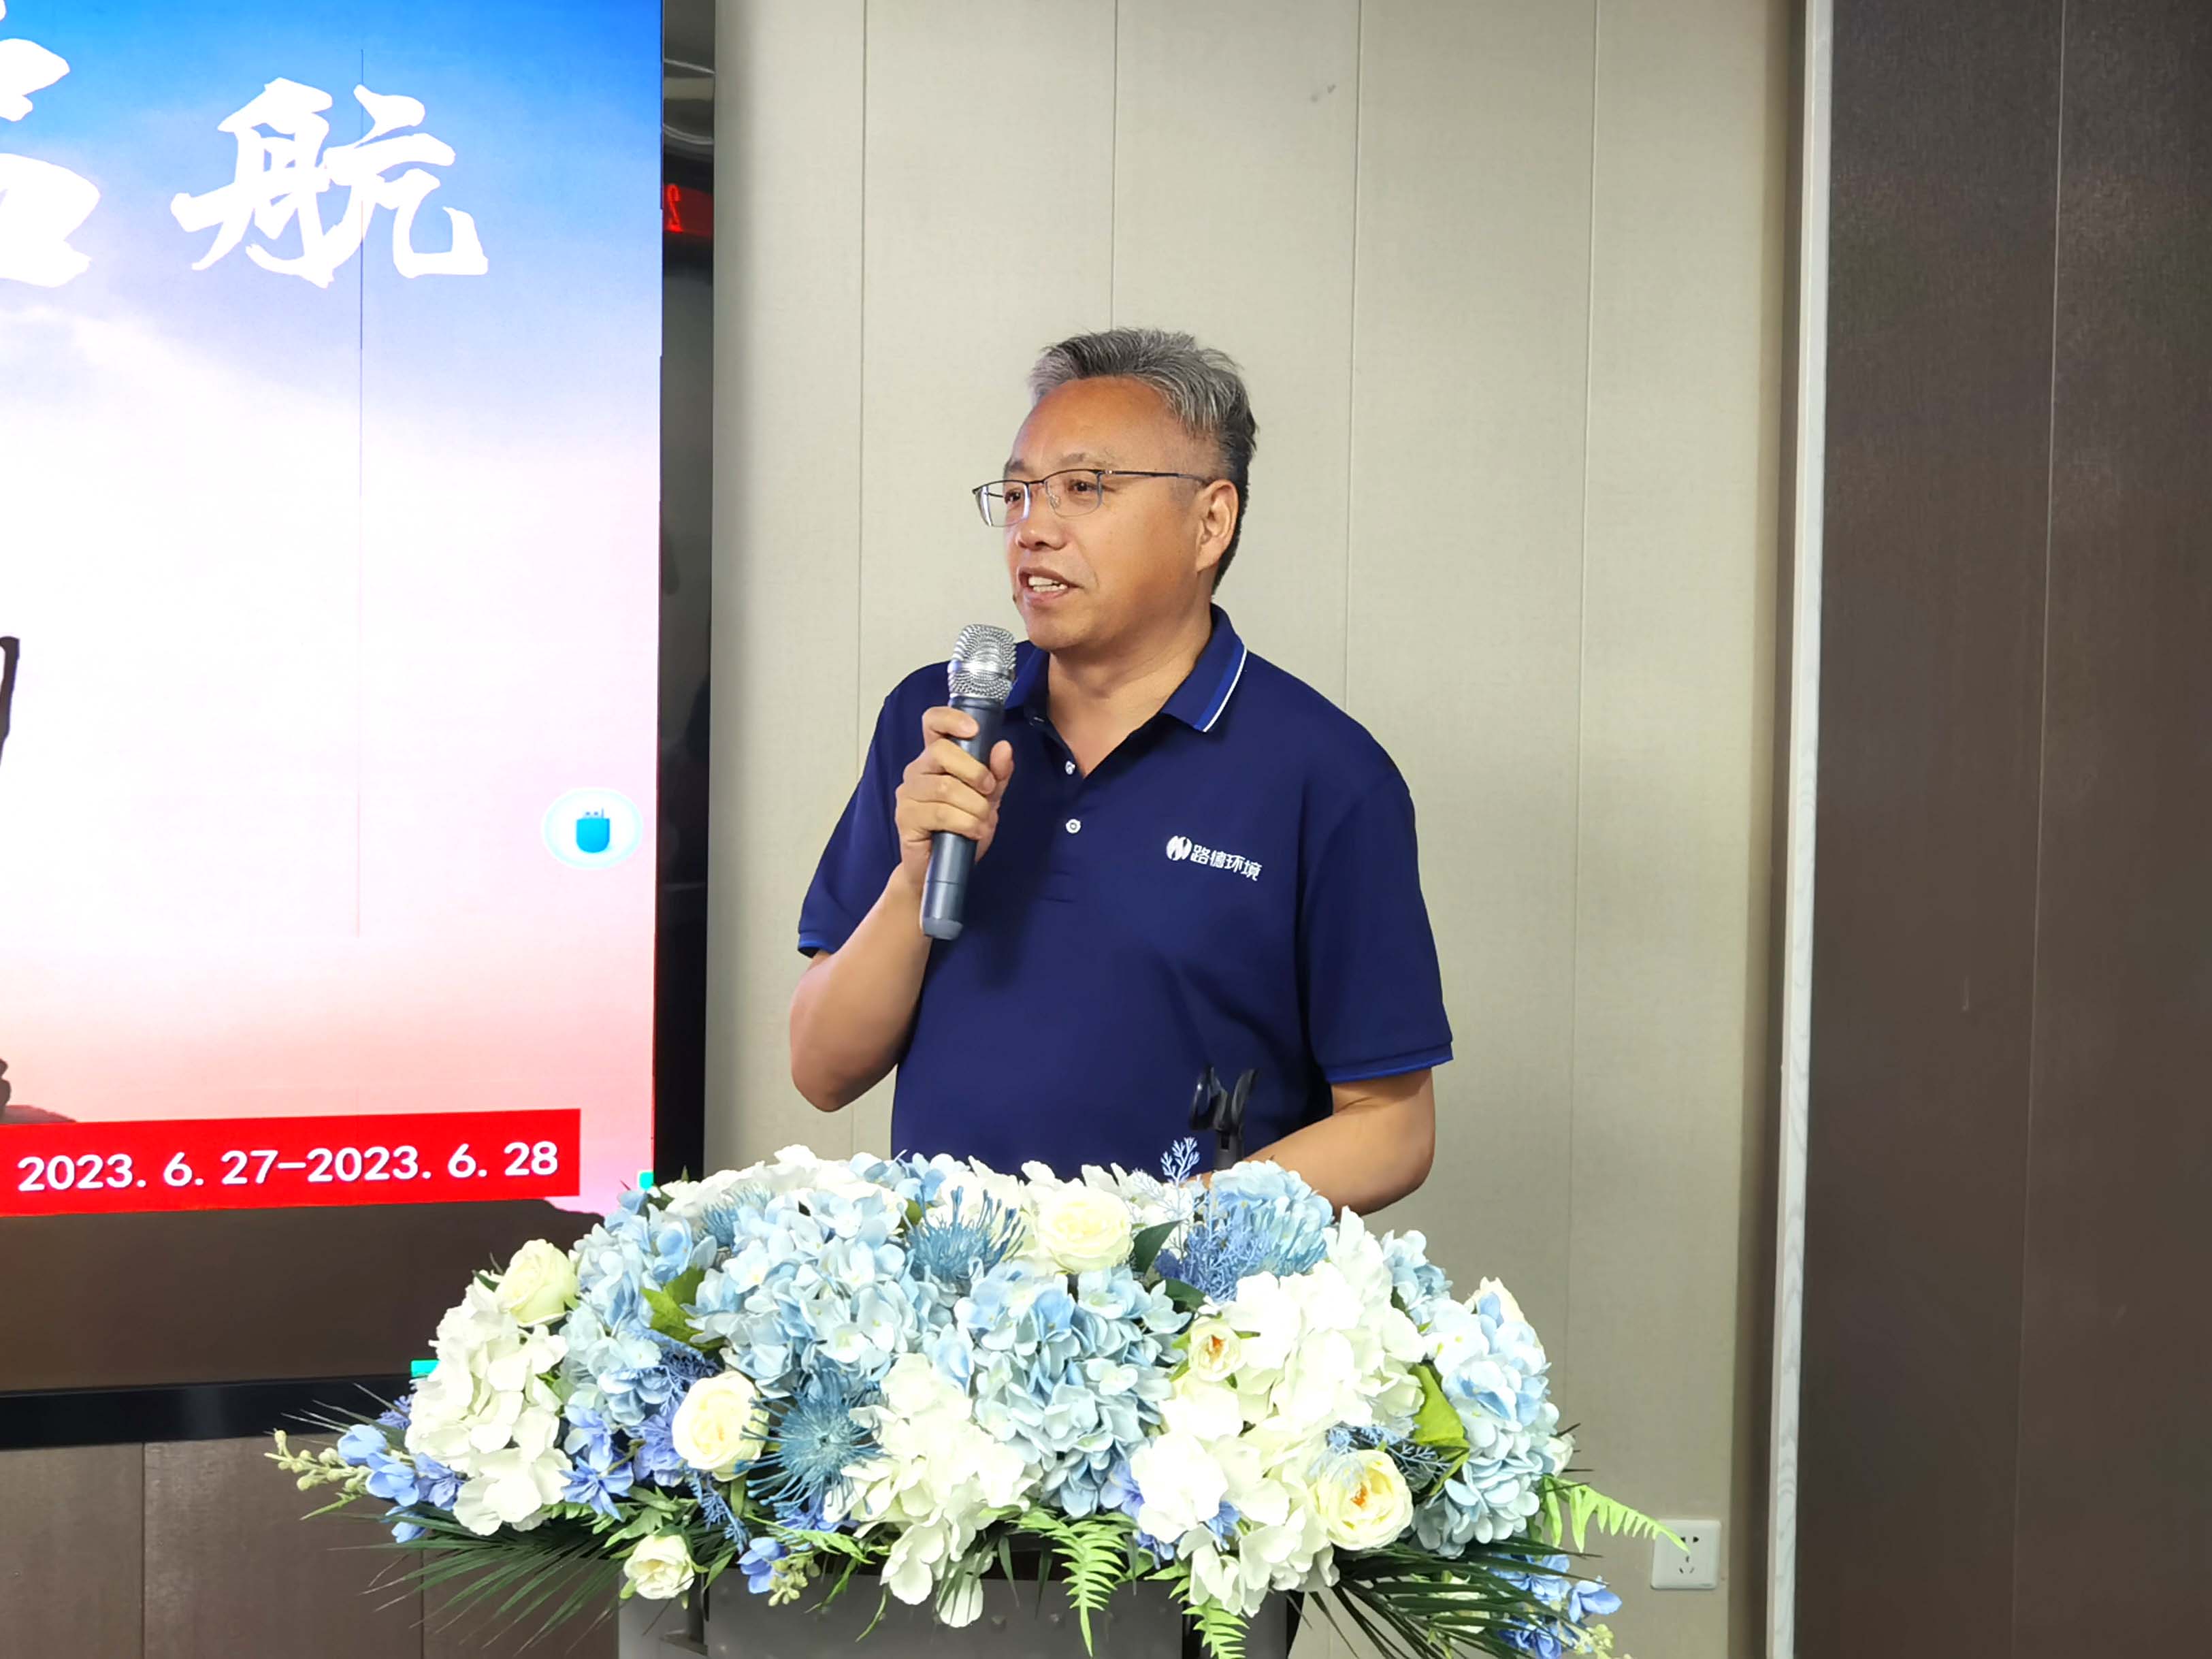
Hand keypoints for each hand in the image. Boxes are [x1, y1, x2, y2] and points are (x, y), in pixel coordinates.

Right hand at [893, 706, 1014, 887]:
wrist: (941, 870)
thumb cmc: (962, 830)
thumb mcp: (988, 800)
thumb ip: (997, 774)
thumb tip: (1003, 747)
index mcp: (935, 758)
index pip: (933, 723)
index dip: (951, 719)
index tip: (974, 730)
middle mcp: (917, 770)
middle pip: (941, 752)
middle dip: (975, 772)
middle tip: (989, 791)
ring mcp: (908, 794)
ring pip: (945, 787)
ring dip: (974, 806)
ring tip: (983, 821)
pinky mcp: (906, 818)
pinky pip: (940, 813)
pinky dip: (966, 823)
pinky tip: (974, 832)